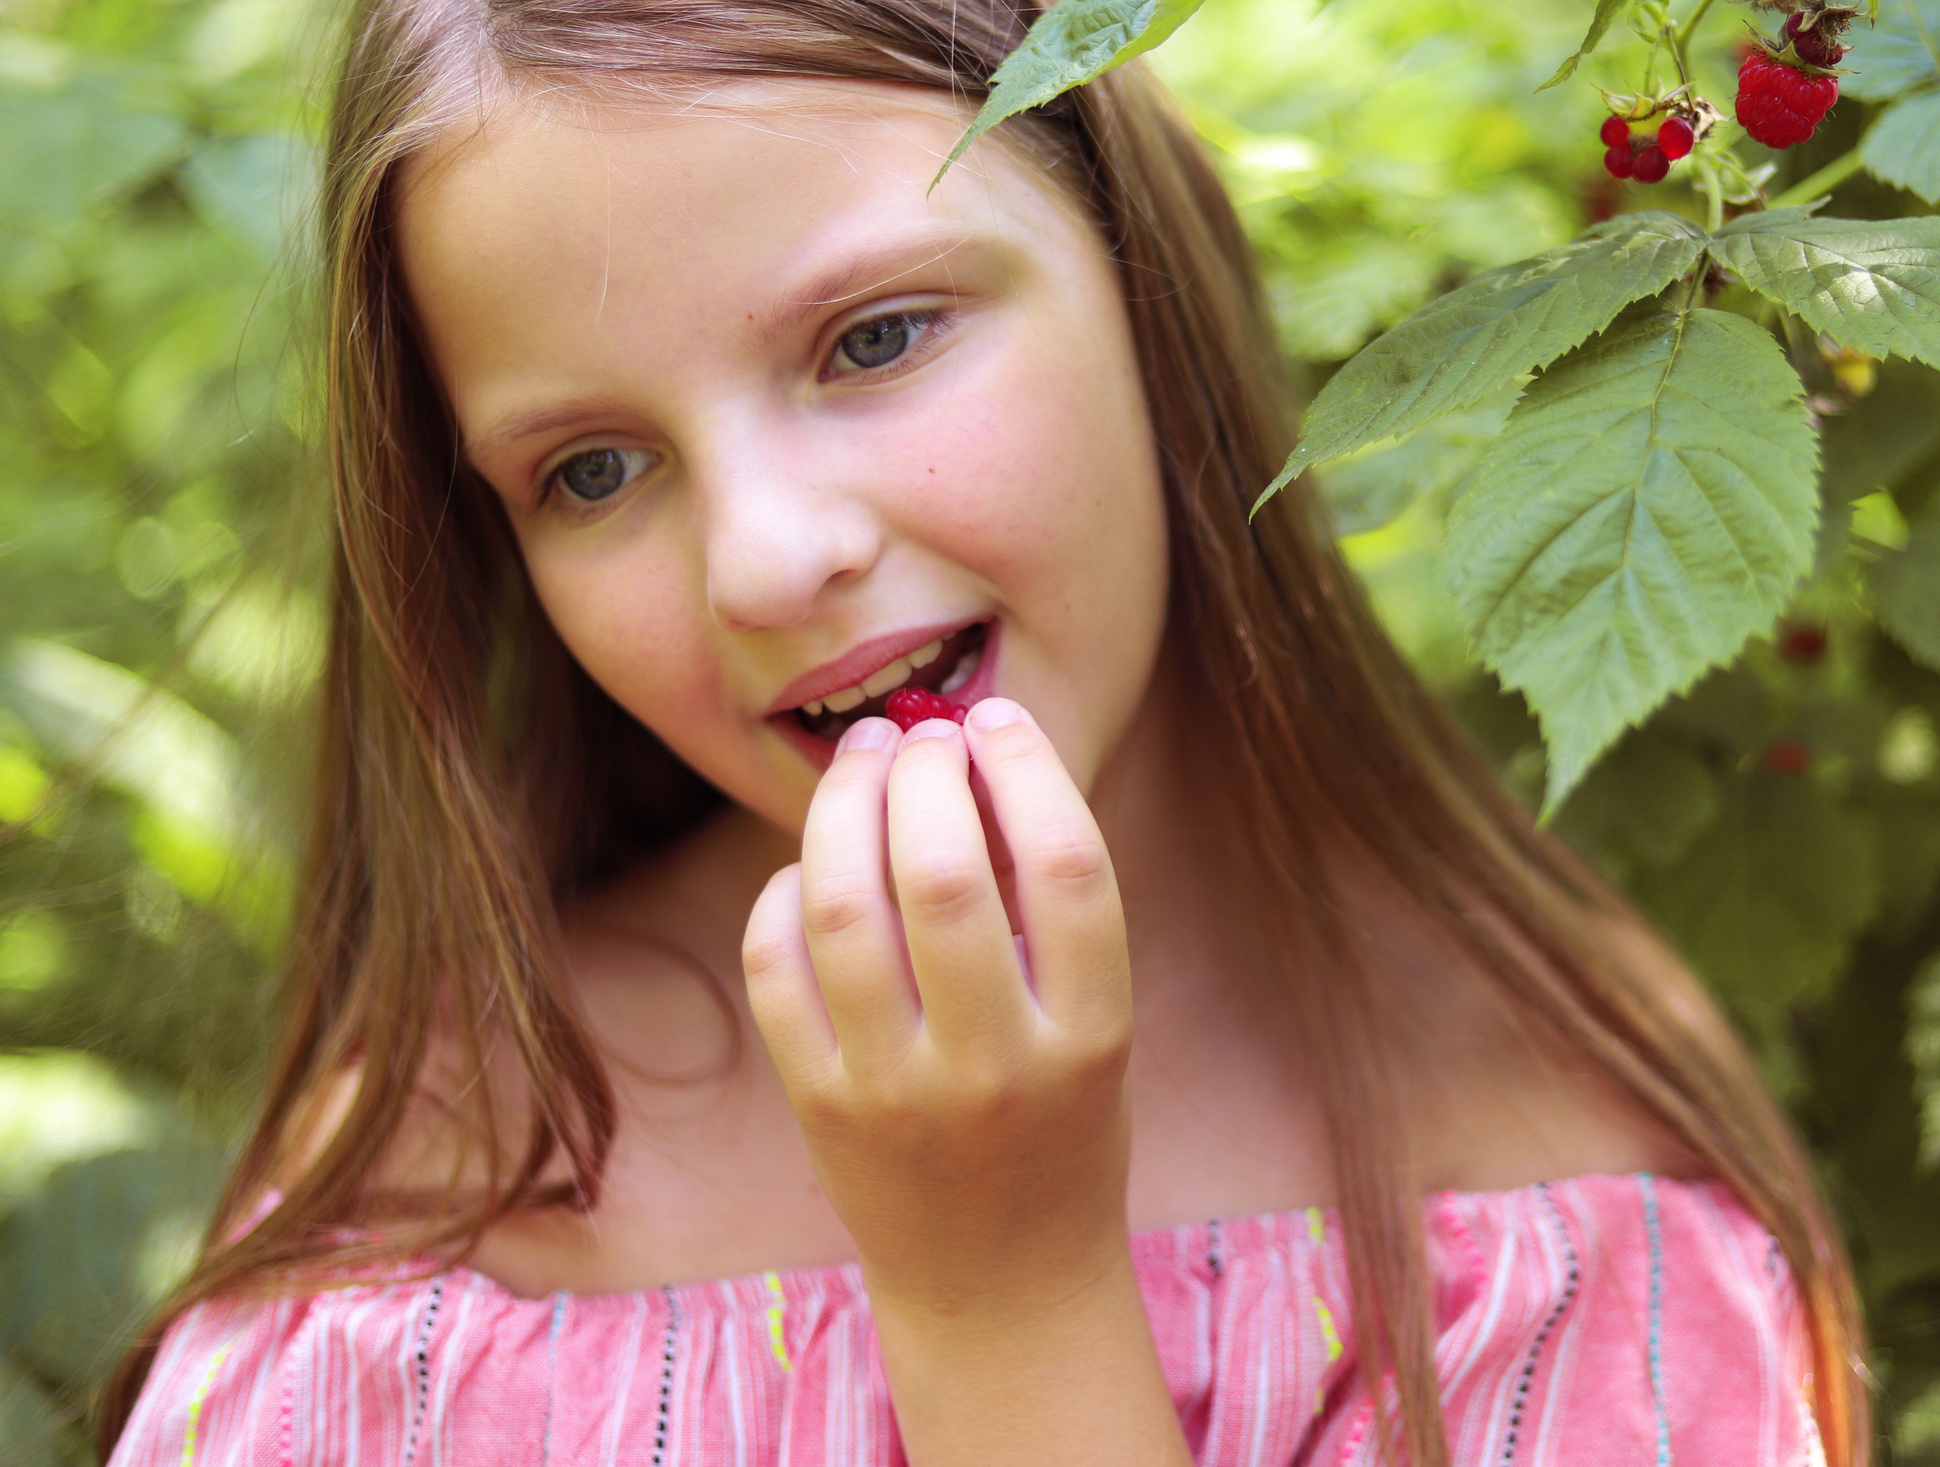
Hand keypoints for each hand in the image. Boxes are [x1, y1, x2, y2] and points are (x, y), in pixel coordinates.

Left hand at [742, 699, 1137, 1318]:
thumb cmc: (1062, 1127)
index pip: (1067, 868)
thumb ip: (1051, 915)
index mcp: (1090, 1037)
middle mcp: (994, 1066)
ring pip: (844, 909)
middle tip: (923, 734)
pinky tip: (815, 864)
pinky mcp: (818, 1105)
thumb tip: (977, 755)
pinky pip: (777, 968)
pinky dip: (786, 892)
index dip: (1029, 767)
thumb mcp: (1098, 1028)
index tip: (1000, 718)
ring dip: (848, 807)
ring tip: (865, 761)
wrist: (1001, 1286)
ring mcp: (894, 1091)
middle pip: (946, 873)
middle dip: (926, 771)